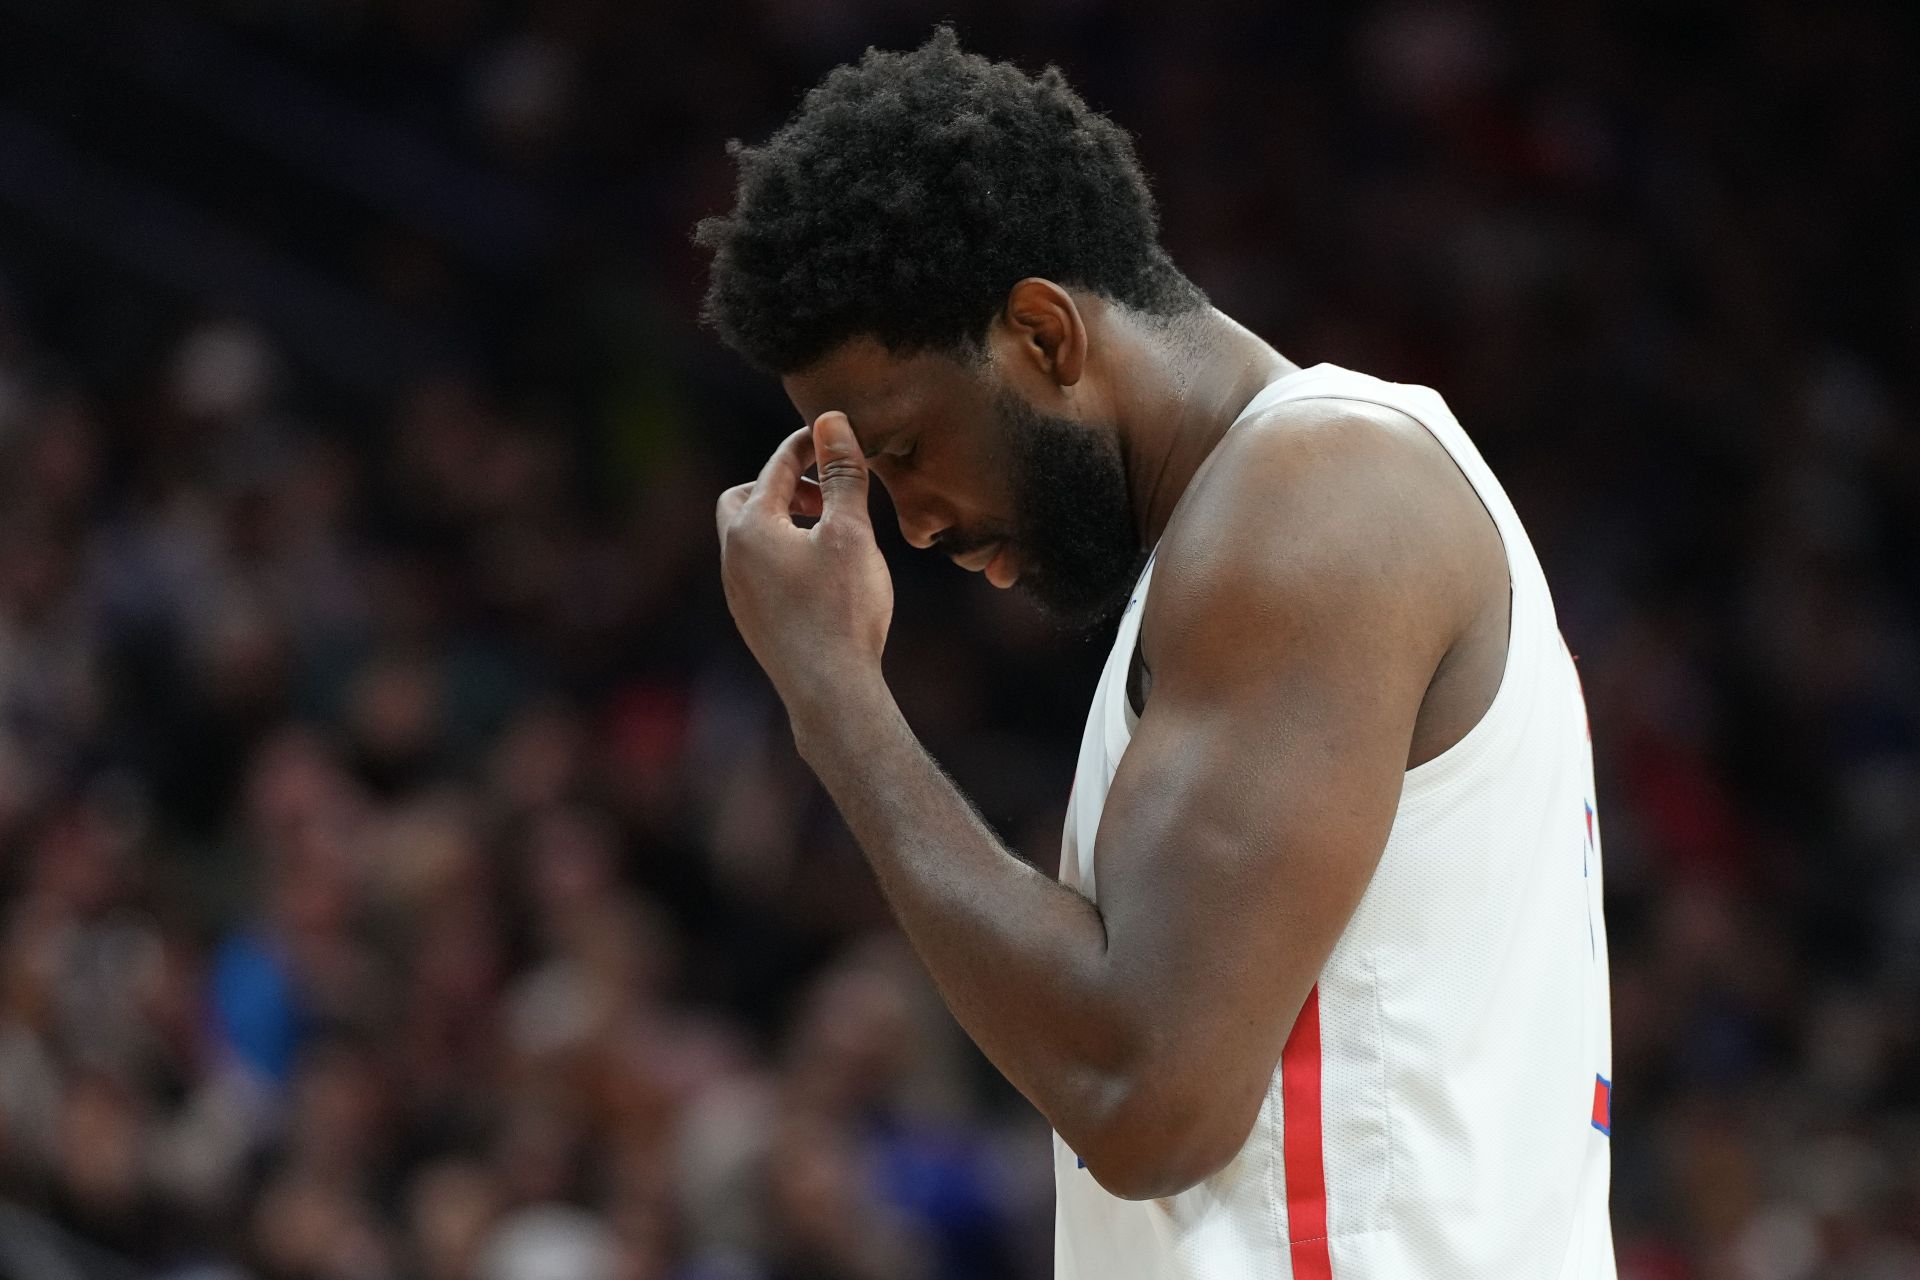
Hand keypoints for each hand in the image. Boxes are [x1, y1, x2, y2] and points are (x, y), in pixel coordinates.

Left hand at [716, 412, 894, 717]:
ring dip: (784, 522)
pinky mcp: (751, 620)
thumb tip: (831, 421)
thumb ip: (841, 474)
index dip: (808, 445)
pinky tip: (820, 574)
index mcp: (751, 527)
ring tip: (828, 532)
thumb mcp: (851, 533)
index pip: (776, 466)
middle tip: (823, 492)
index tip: (837, 436)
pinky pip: (758, 570)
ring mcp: (738, 592)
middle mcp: (733, 556)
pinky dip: (783, 555)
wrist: (830, 691)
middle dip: (782, 485)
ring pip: (752, 537)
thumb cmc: (842, 609)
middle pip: (745, 498)